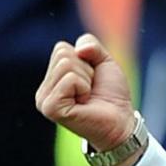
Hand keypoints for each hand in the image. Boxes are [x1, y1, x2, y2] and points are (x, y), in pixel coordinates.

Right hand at [37, 34, 139, 152]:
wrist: (121, 121)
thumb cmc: (112, 94)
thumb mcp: (104, 61)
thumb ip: (90, 44)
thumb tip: (78, 49)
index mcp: (51, 79)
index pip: (61, 48)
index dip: (84, 60)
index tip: (90, 81)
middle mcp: (44, 90)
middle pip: (63, 55)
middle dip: (85, 69)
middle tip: (91, 90)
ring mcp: (44, 100)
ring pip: (66, 65)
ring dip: (86, 79)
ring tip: (88, 97)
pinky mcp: (51, 108)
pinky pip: (70, 79)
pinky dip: (84, 87)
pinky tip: (84, 103)